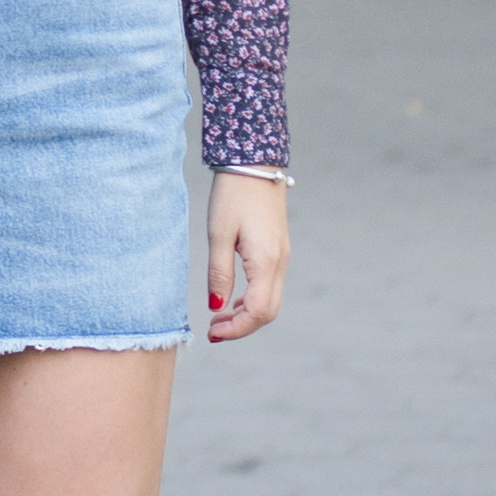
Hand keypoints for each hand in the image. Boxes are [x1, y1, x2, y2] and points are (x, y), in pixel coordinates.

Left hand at [205, 171, 288, 342]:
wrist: (255, 163)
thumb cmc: (232, 195)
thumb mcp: (218, 234)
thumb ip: (219, 274)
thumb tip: (217, 307)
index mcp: (265, 261)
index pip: (257, 311)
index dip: (236, 329)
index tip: (212, 332)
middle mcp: (280, 262)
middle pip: (268, 312)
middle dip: (242, 327)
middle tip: (214, 330)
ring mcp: (283, 256)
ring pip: (271, 300)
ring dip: (247, 315)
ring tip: (219, 318)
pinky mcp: (279, 249)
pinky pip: (270, 285)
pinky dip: (253, 299)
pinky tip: (233, 299)